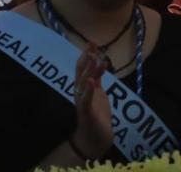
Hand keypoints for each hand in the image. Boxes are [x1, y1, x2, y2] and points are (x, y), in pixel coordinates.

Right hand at [71, 44, 112, 159]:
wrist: (95, 139)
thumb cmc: (96, 114)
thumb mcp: (99, 92)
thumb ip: (98, 77)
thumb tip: (100, 60)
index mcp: (83, 87)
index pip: (82, 67)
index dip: (86, 55)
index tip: (91, 42)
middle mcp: (80, 93)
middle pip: (80, 73)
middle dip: (86, 60)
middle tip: (92, 47)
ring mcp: (81, 102)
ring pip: (83, 84)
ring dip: (89, 71)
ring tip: (95, 59)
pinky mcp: (86, 113)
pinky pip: (86, 100)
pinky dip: (88, 91)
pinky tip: (92, 82)